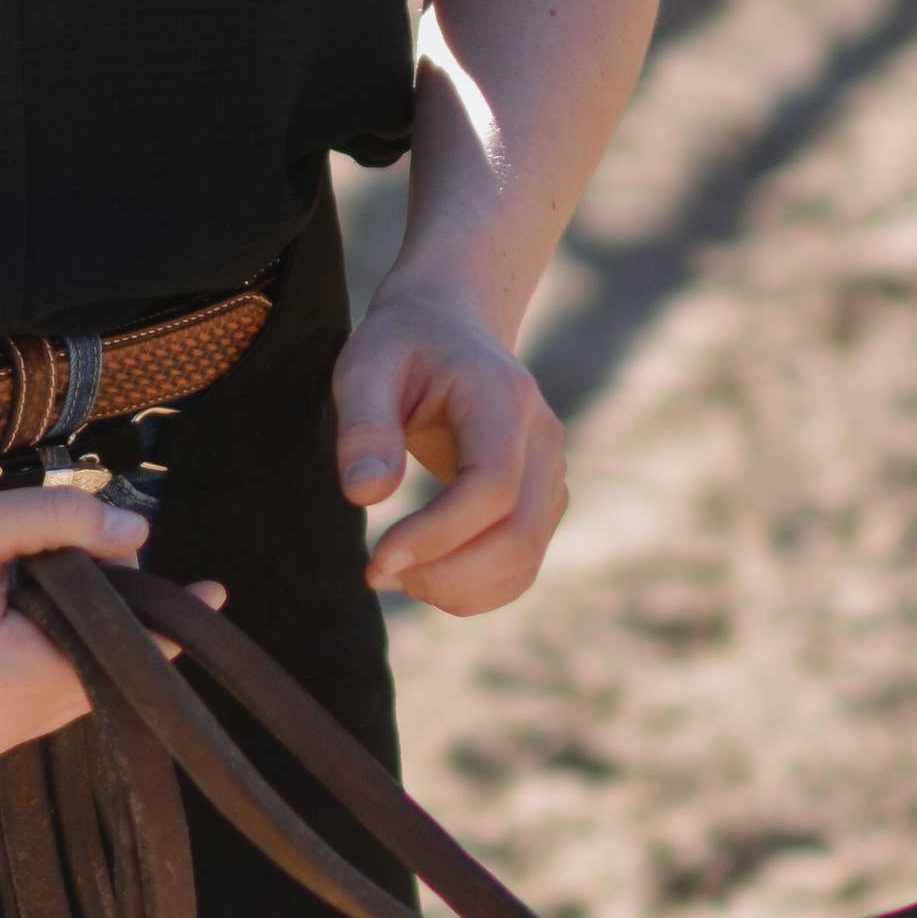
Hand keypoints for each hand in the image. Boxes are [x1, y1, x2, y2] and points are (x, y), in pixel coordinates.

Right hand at [0, 481, 192, 759]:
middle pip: (102, 671)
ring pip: (80, 681)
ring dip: (84, 628)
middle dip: (113, 610)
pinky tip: (32, 600)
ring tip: (39, 568)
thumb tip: (143, 537)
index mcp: (2, 680)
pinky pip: (50, 688)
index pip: (115, 657)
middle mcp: (2, 726)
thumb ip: (67, 523)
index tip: (216, 592)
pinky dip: (58, 645)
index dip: (166, 622)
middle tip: (92, 543)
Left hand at [334, 283, 566, 614]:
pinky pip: (522, 565)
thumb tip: (366, 496)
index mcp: (504, 399)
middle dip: (447, 574)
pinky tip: (423, 577)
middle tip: (377, 574)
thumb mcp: (366, 366)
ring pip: (526, 560)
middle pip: (520, 534)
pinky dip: (476, 590)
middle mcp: (543, 439)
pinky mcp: (541, 502)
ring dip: (459, 589)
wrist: (448, 328)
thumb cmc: (401, 347)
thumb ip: (364, 427)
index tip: (377, 560)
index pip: (492, 485)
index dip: (439, 534)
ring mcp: (551, 474)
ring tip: (393, 574)